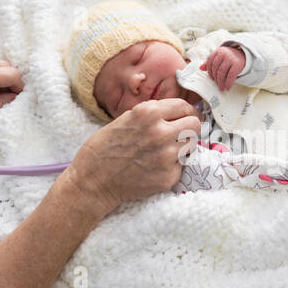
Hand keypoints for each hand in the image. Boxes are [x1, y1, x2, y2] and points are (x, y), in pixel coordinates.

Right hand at [66, 97, 201, 209]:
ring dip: (182, 146)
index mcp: (149, 113)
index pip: (183, 106)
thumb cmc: (104, 148)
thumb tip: (176, 112)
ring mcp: (166, 156)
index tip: (184, 116)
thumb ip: (152, 114)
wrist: (93, 181)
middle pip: (194, 124)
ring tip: (165, 150)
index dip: (185, 111)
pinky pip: (181, 165)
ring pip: (191, 144)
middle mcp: (161, 133)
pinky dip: (173, 165)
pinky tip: (156, 167)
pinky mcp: (169, 177)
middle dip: (188, 127)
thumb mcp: (125, 119)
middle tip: (179, 133)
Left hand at [200, 45, 246, 91]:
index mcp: (218, 51)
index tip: (211, 78)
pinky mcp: (237, 64)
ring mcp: (230, 58)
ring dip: (221, 82)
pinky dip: (228, 83)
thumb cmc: (230, 58)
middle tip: (217, 85)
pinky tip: (227, 88)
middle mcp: (224, 53)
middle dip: (215, 78)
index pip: (210, 62)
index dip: (209, 72)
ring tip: (221, 88)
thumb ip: (210, 62)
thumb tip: (200, 68)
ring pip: (222, 73)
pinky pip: (231, 76)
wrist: (245, 56)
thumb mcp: (220, 57)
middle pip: (215, 68)